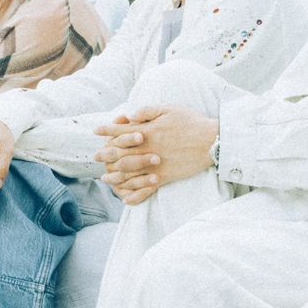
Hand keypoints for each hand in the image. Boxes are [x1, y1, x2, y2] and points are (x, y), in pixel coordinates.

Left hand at [95, 105, 218, 204]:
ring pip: (129, 172)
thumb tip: (130, 115)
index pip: (121, 130)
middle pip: (120, 152)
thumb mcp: (169, 109)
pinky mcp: (165, 176)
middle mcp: (148, 147)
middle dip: (106, 154)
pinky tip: (126, 198)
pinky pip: (145, 187)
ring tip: (106, 178)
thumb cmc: (191, 122)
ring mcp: (155, 163)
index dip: (106, 130)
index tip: (96, 131)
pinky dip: (135, 194)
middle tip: (95, 157)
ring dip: (115, 175)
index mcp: (148, 130)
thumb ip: (147, 111)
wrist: (211, 141)